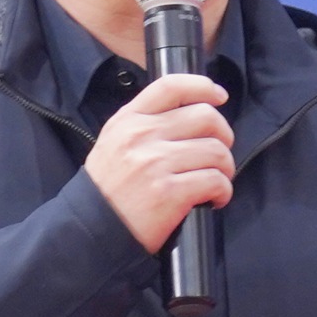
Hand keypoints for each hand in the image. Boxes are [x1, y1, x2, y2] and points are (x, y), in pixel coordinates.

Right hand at [84, 73, 234, 253]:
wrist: (91, 230)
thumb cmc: (109, 190)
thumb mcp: (114, 143)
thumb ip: (145, 124)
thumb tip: (190, 114)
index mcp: (128, 120)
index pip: (172, 86)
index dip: (203, 86)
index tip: (219, 96)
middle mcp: (142, 136)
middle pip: (205, 117)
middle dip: (223, 136)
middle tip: (218, 155)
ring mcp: (155, 163)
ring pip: (216, 151)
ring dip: (225, 168)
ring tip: (215, 181)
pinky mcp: (169, 193)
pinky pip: (215, 181)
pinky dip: (222, 192)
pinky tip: (213, 199)